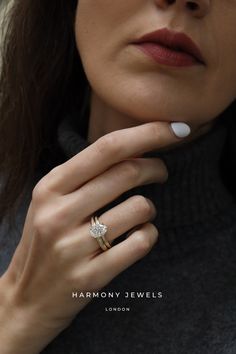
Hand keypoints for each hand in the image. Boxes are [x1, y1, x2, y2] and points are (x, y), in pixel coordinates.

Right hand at [1, 121, 188, 350]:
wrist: (24, 298)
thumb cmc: (45, 241)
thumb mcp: (52, 201)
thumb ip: (84, 175)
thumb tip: (133, 148)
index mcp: (50, 187)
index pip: (106, 148)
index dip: (147, 133)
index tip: (176, 128)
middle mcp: (58, 213)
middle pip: (127, 173)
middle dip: (157, 167)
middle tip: (162, 171)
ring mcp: (73, 247)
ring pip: (139, 208)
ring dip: (150, 208)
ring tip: (141, 213)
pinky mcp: (89, 277)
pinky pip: (140, 243)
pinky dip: (149, 235)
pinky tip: (140, 236)